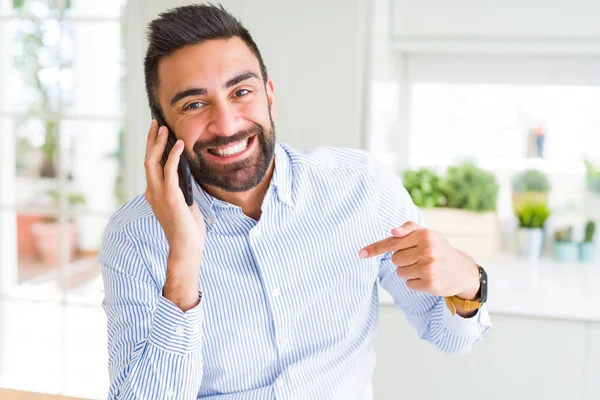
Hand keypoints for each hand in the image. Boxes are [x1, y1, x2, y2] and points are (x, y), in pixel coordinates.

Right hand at [144, 120, 205, 260]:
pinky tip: (179, 145)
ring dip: (159, 144)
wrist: (186, 246)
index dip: (152, 148)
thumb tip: (186, 171)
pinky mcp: (170, 196)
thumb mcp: (183, 203)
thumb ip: (180, 188)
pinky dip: (173, 156)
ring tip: (165, 129)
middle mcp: (152, 191)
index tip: (157, 133)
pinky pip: (170, 171)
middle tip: (156, 124)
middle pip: (147, 159)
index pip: (150, 166)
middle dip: (151, 140)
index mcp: (154, 193)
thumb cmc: (187, 228)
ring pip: (153, 162)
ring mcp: (159, 194)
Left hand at [359, 221, 479, 299]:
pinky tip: (428, 278)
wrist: (461, 270)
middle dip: (403, 260)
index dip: (375, 248)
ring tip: (424, 268)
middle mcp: (427, 251)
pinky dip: (415, 283)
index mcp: (424, 236)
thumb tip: (392, 231)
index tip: (361, 253)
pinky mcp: (430, 284)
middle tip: (419, 259)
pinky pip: (409, 284)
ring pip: (400, 273)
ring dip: (408, 272)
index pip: (393, 242)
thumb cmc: (438, 249)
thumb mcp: (427, 234)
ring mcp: (429, 269)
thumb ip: (408, 229)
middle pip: (395, 259)